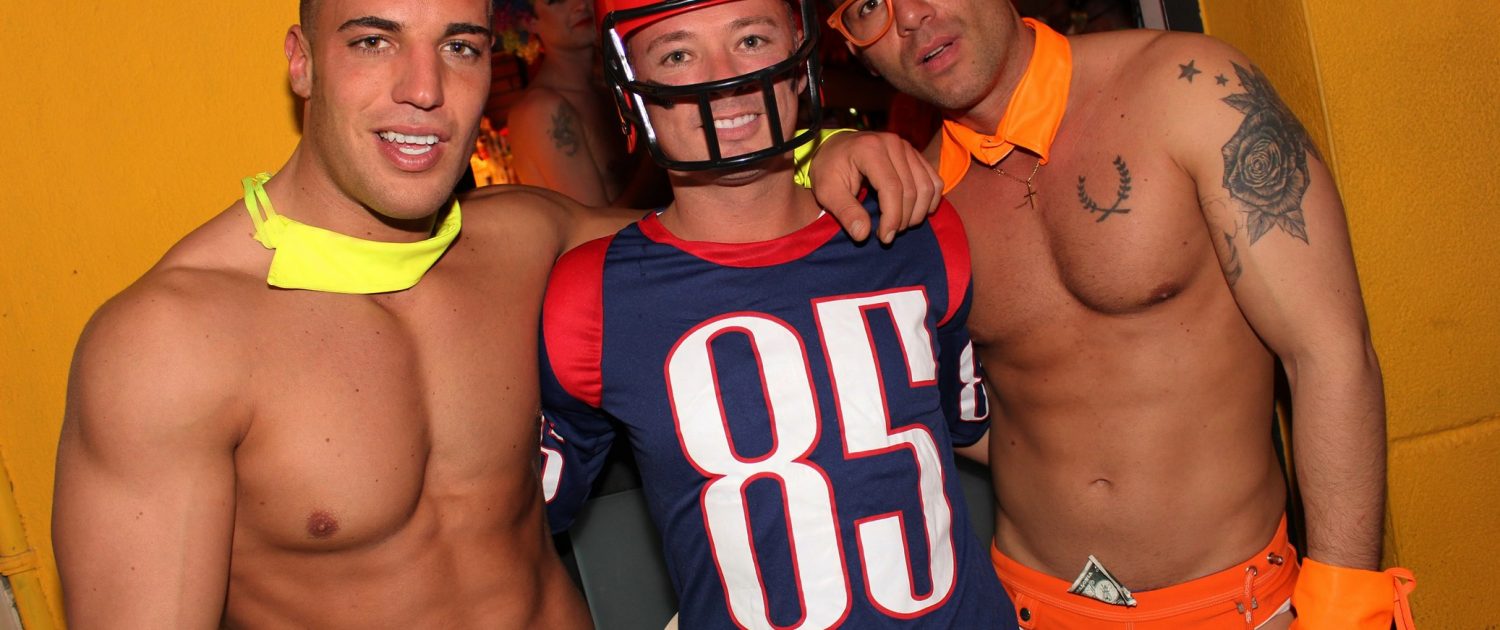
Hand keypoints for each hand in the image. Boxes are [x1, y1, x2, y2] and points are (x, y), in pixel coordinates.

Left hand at [809, 131, 941, 243]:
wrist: (835, 148)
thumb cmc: (829, 169)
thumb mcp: (827, 191)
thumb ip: (845, 211)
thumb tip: (862, 234)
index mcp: (870, 148)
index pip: (892, 188)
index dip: (892, 217)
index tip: (884, 238)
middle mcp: (893, 143)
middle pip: (911, 189)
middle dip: (903, 218)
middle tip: (888, 235)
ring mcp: (907, 147)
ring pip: (927, 186)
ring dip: (918, 212)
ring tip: (900, 227)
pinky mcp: (915, 154)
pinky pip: (934, 179)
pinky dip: (930, 200)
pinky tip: (917, 214)